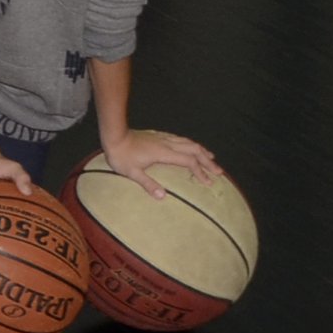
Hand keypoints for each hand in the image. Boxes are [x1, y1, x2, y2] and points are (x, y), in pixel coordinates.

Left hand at [101, 127, 222, 193]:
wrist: (113, 135)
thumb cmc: (121, 156)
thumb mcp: (131, 173)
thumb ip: (148, 184)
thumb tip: (163, 197)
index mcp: (163, 153)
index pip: (188, 162)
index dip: (200, 172)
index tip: (208, 182)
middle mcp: (167, 144)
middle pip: (193, 150)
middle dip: (207, 161)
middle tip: (219, 171)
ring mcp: (163, 138)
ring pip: (188, 142)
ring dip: (201, 150)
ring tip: (212, 158)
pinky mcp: (158, 135)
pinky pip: (180, 139)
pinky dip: (191, 144)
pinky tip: (192, 147)